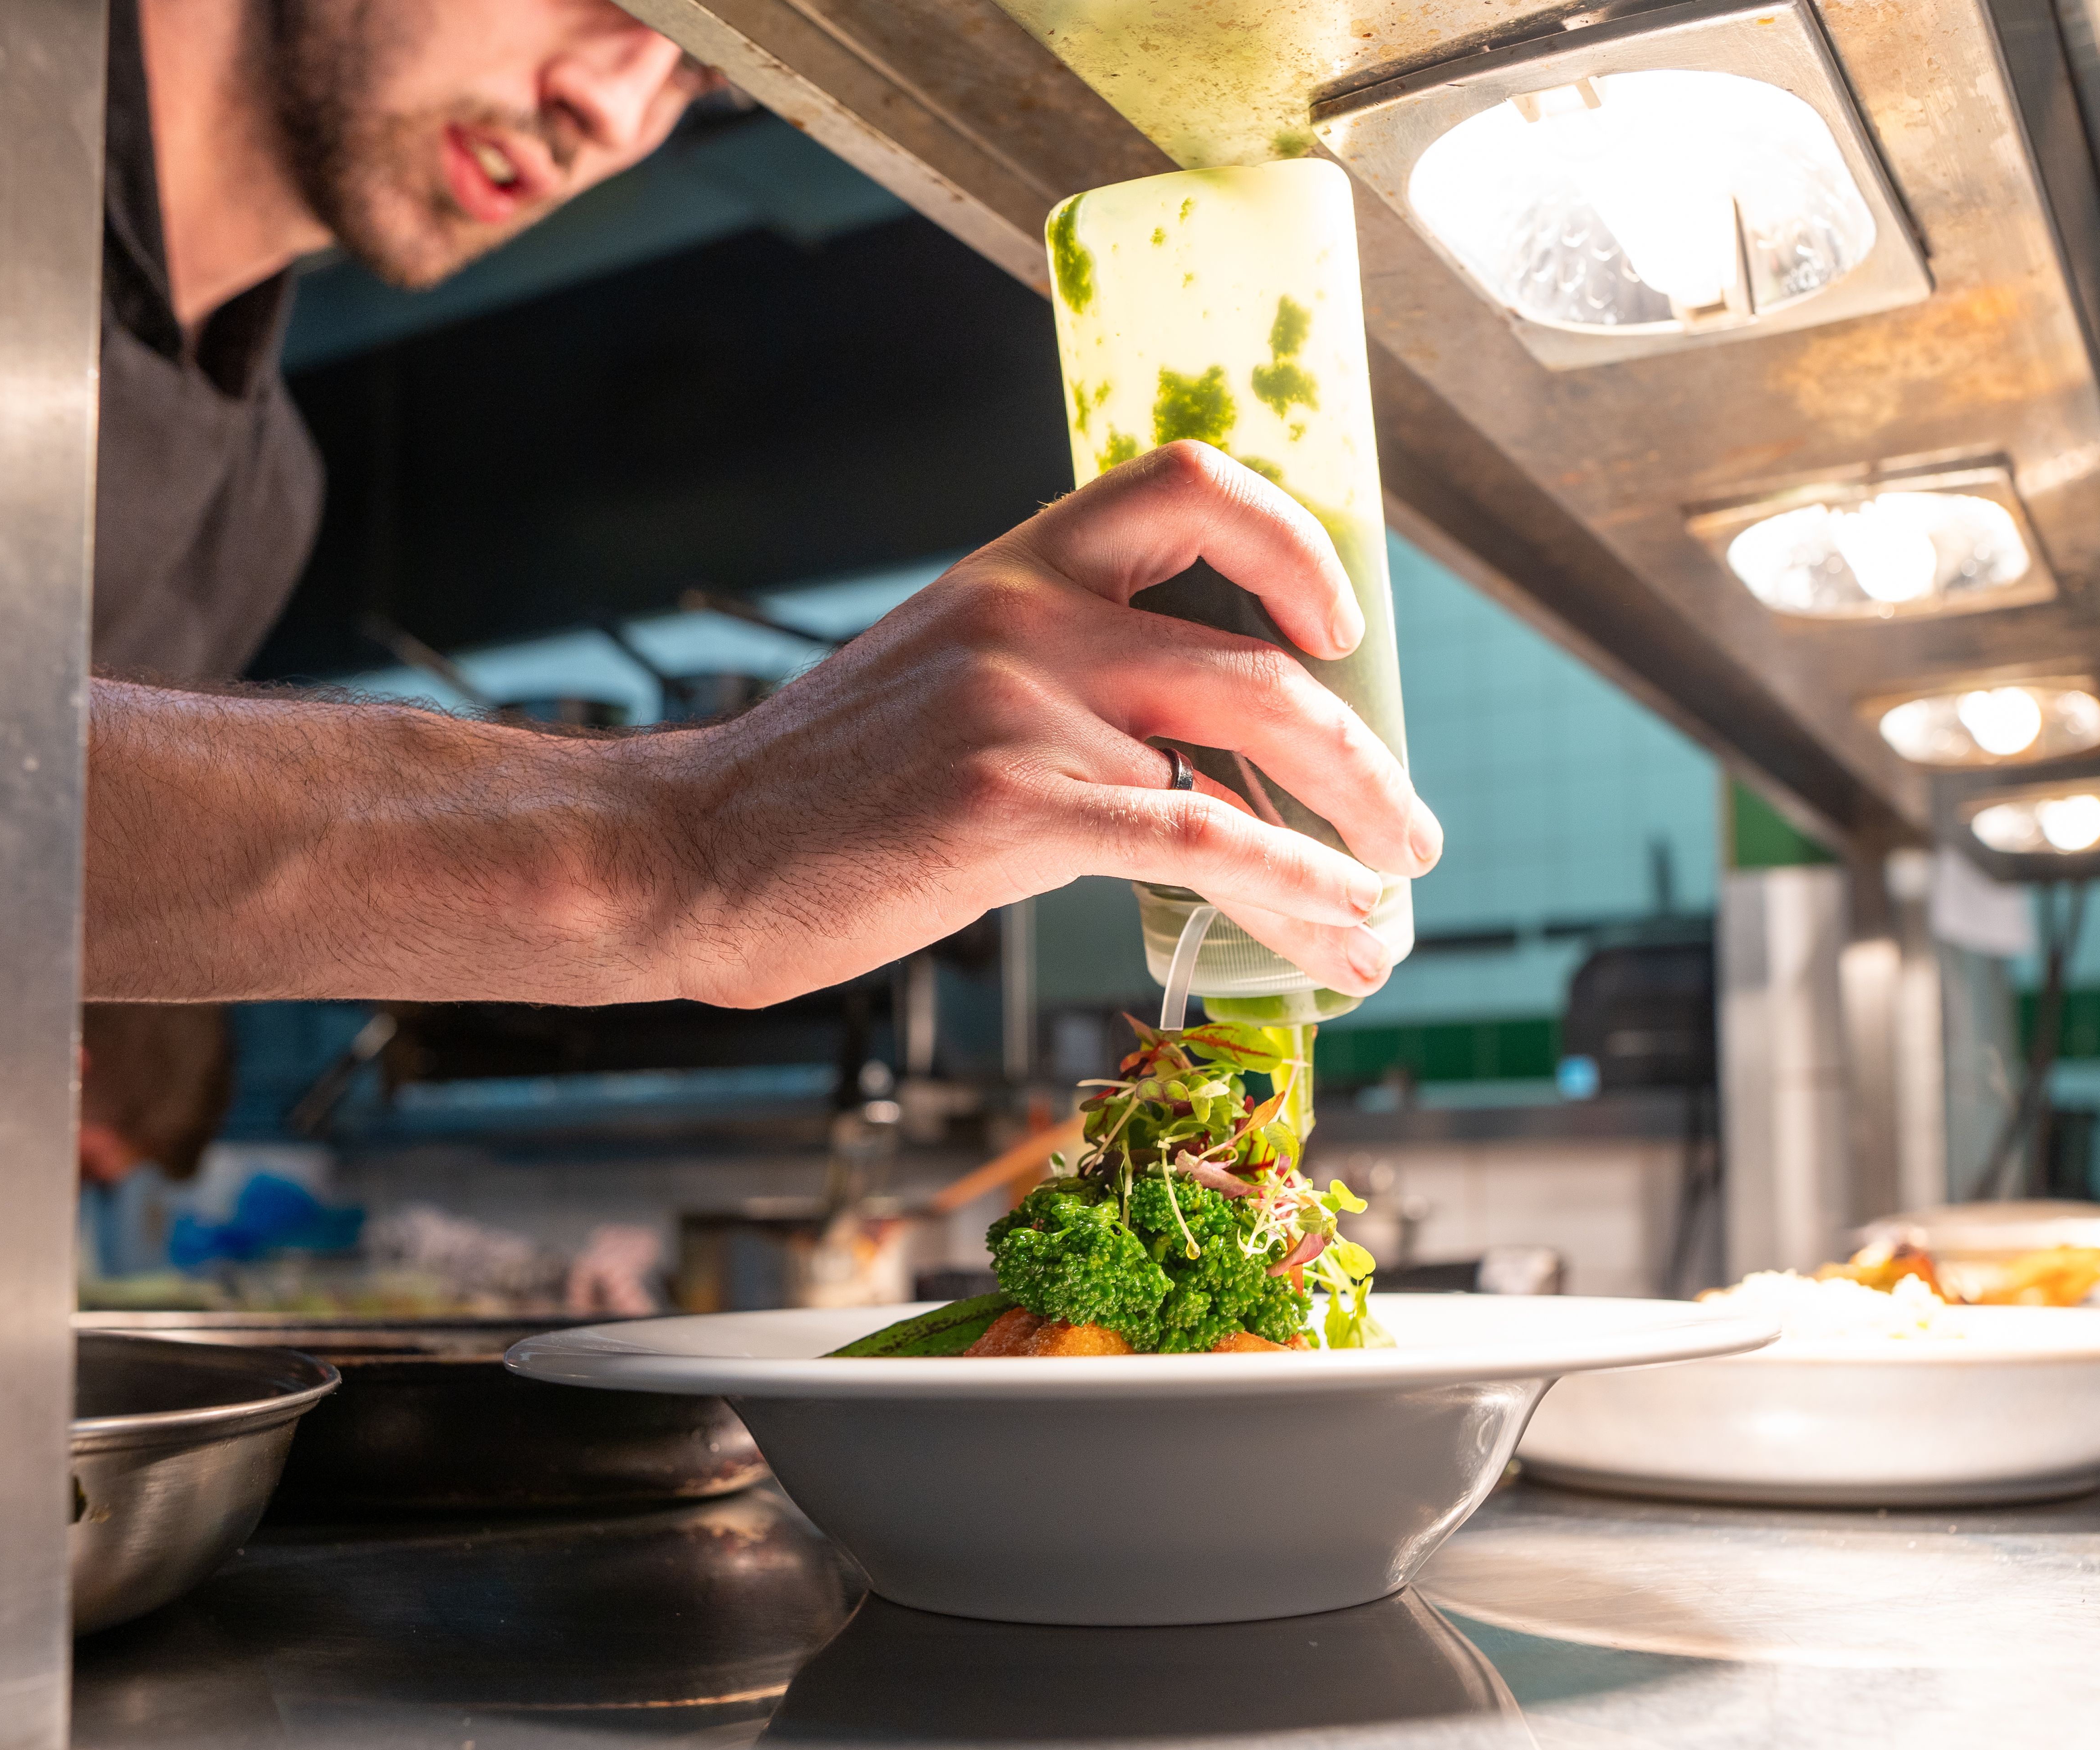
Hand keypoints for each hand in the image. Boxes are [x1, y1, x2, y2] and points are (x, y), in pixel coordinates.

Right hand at [633, 441, 1440, 1007]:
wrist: (691, 853)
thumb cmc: (822, 796)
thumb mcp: (946, 691)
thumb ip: (1063, 692)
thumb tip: (1197, 763)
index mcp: (1013, 568)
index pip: (1187, 488)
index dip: (1291, 544)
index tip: (1336, 627)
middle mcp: (1027, 614)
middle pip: (1258, 654)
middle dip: (1363, 753)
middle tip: (1408, 828)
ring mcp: (1021, 704)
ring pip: (1247, 754)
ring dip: (1350, 839)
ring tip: (1387, 912)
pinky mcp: (1013, 805)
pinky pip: (1201, 837)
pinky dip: (1294, 891)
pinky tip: (1333, 937)